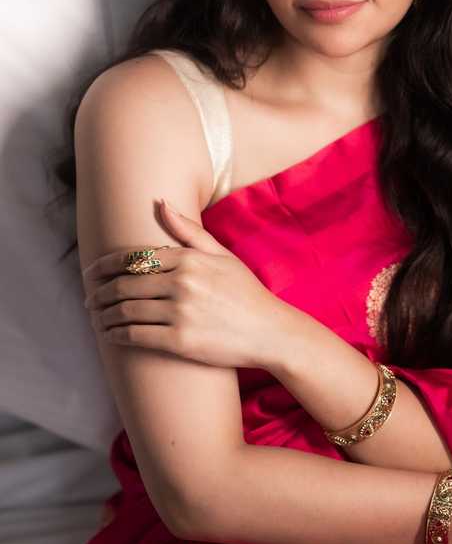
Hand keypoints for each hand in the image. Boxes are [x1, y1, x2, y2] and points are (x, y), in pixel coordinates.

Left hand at [82, 198, 290, 369]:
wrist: (269, 331)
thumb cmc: (246, 293)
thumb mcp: (222, 256)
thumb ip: (189, 232)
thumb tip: (161, 203)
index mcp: (189, 259)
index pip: (134, 259)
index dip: (105, 267)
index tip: (92, 273)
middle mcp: (182, 283)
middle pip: (124, 284)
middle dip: (100, 292)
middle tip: (89, 298)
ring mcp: (180, 312)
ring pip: (125, 310)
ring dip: (104, 315)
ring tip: (97, 317)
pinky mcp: (179, 340)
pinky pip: (136, 335)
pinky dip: (117, 334)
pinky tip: (111, 335)